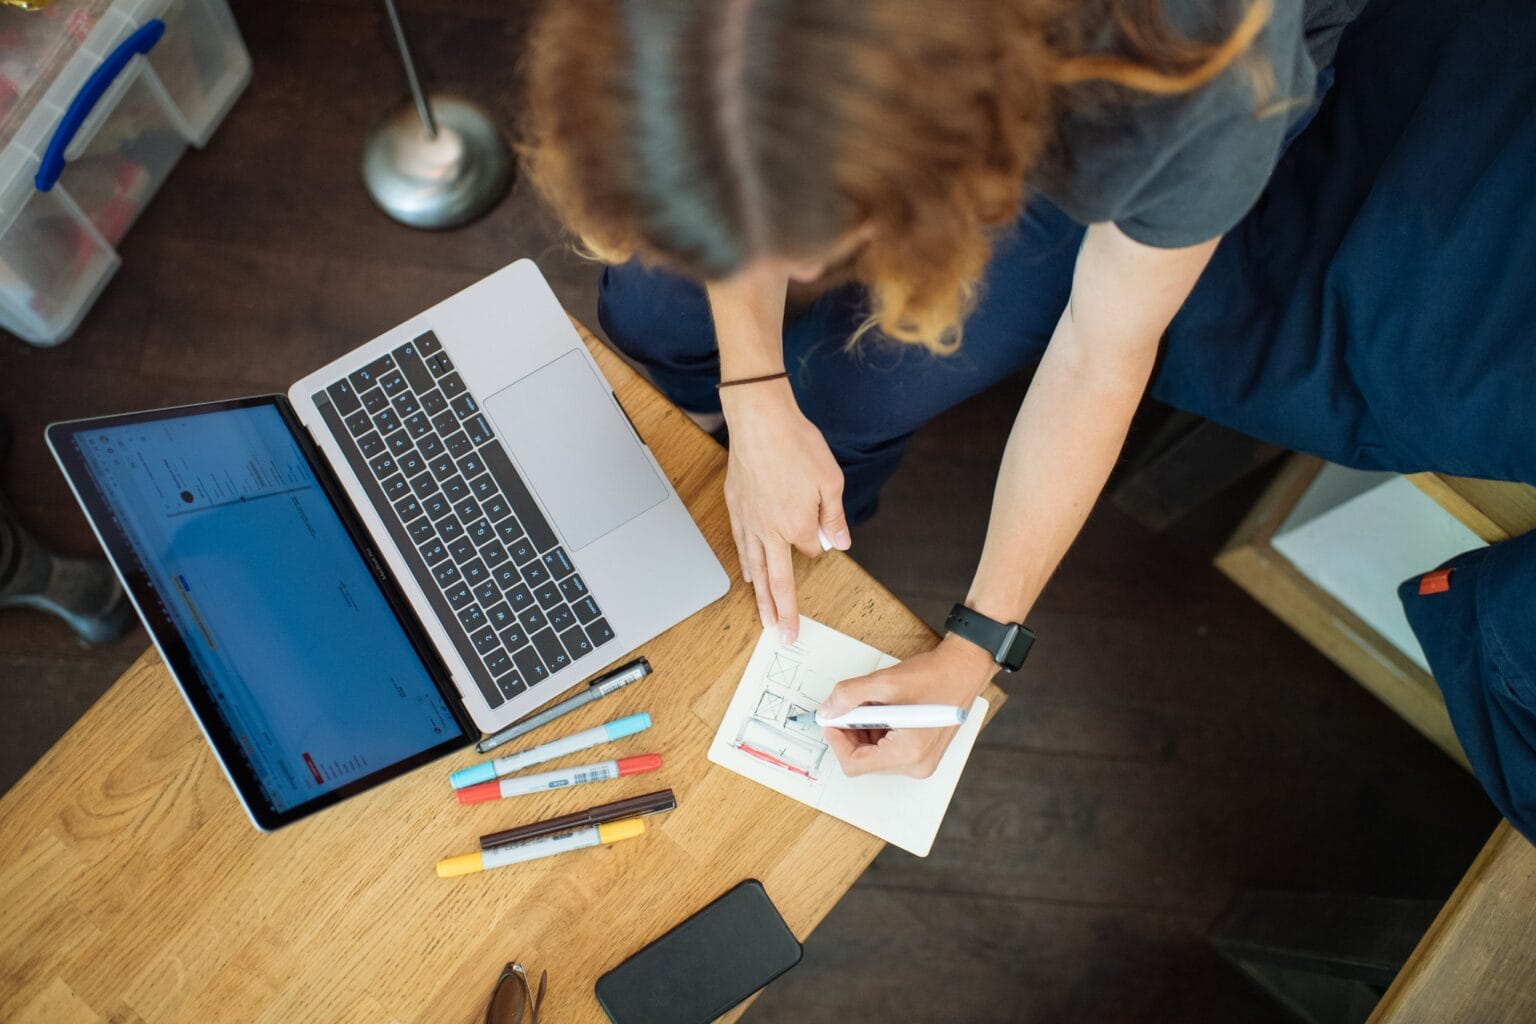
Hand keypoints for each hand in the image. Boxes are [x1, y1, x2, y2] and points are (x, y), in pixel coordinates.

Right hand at [721, 382, 849, 643]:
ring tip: (764, 617)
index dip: (818, 542)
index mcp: (796, 526)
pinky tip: (747, 574)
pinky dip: (745, 564)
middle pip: (776, 579)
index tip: (821, 529)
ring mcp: (749, 521)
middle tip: (782, 635)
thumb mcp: (831, 480)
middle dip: (781, 610)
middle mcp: (769, 531)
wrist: (760, 419)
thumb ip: (834, 518)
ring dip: (760, 596)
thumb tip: (838, 545)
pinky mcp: (735, 507)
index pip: (811, 550)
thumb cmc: (797, 445)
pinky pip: (740, 545)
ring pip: (754, 567)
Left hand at [819, 634, 995, 777]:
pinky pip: (887, 751)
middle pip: (863, 761)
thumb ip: (849, 696)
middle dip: (851, 732)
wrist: (963, 671)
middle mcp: (916, 765)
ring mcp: (920, 762)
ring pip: (873, 756)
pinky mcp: (921, 755)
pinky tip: (886, 710)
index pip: (854, 764)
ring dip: (864, 730)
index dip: (836, 740)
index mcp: (908, 753)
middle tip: (852, 706)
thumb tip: (827, 711)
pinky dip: (878, 731)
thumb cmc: (935, 676)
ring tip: (875, 704)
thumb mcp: (885, 682)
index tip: (832, 718)